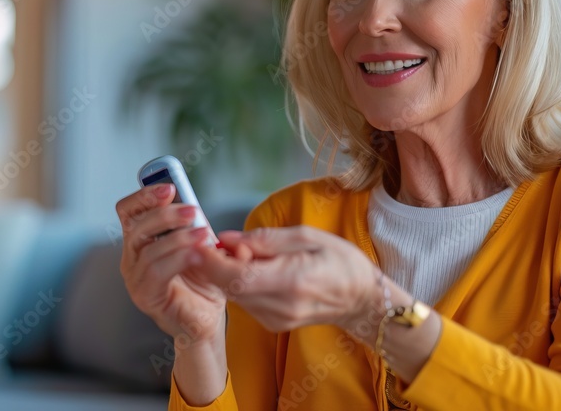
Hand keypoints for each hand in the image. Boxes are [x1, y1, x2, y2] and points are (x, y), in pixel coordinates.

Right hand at [116, 184, 225, 344]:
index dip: (144, 195)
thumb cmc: (203, 281)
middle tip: (193, 211)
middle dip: (165, 214)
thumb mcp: (201, 245)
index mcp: (142, 240)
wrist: (207, 319)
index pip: (129, 210)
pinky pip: (156, 272)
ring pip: (148, 249)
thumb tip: (195, 206)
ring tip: (204, 235)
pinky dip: (178, 258)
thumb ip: (196, 226)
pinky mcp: (145, 296)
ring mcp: (135, 278)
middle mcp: (133, 257)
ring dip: (178, 237)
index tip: (169, 188)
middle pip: (136, 226)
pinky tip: (198, 254)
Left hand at [196, 225, 379, 333]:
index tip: (197, 241)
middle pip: (229, 287)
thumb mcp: (308, 236)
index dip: (211, 260)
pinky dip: (240, 282)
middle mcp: (280, 306)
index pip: (237, 276)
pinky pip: (244, 300)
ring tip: (246, 251)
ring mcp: (275, 320)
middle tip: (222, 240)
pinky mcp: (271, 324)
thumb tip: (227, 238)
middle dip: (215, 263)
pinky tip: (255, 268)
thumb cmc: (341, 261)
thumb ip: (265, 238)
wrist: (362, 300)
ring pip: (233, 294)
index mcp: (291, 281)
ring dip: (228, 272)